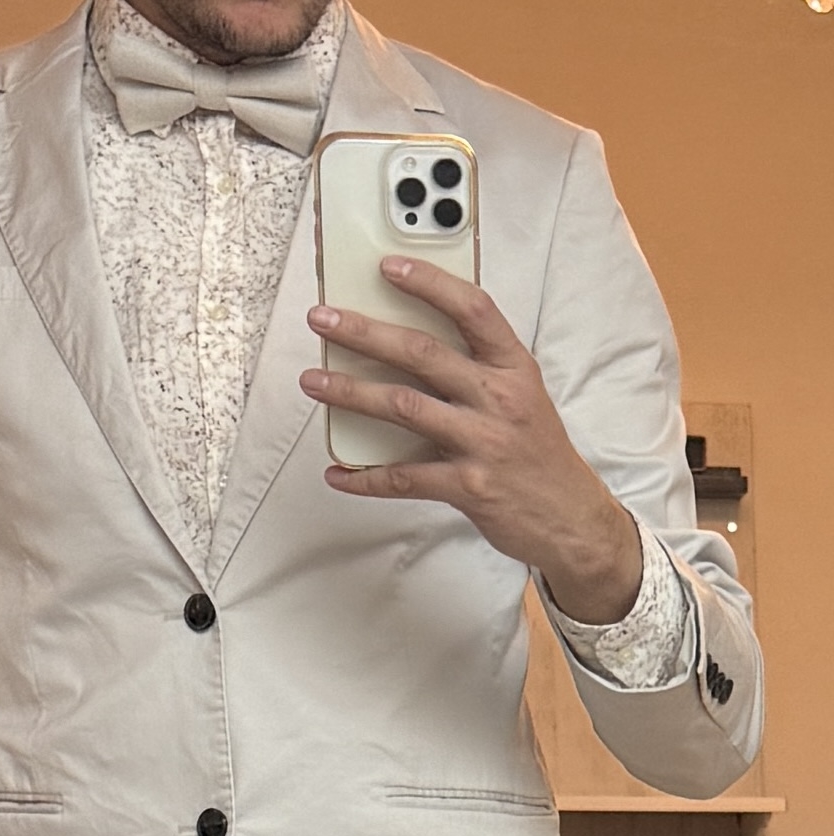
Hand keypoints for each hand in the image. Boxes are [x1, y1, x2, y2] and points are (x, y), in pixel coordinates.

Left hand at [300, 259, 642, 625]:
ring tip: (316, 381)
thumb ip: (479, 367)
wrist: (570, 517)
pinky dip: (366, 477)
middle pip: (423, 354)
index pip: (472, 309)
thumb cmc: (538, 453)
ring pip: (405, 408)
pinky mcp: (468, 488)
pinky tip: (338, 471)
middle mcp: (498, 399)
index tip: (388, 267)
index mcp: (513, 368)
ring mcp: (482, 443)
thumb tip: (417, 343)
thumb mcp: (522, 395)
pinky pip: (405, 479)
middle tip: (325, 320)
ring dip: (352, 393)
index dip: (430, 283)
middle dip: (365, 332)